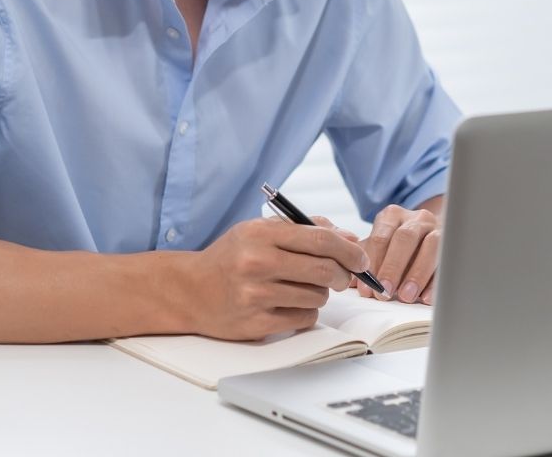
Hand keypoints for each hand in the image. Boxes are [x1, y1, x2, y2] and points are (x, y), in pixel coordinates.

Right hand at [179, 218, 371, 340]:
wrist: (191, 290)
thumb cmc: (232, 256)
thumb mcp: (260, 229)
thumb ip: (304, 228)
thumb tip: (348, 238)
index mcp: (260, 234)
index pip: (319, 239)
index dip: (348, 248)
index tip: (361, 257)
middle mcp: (257, 263)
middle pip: (323, 270)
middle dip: (342, 274)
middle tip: (342, 276)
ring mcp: (255, 295)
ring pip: (316, 297)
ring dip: (320, 293)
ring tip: (303, 287)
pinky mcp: (255, 324)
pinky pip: (303, 320)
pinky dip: (306, 312)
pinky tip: (290, 304)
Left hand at [357, 204, 440, 304]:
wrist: (429, 234)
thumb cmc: (397, 246)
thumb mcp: (380, 246)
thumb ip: (366, 260)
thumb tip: (350, 281)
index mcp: (392, 216)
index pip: (381, 237)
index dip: (373, 262)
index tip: (368, 287)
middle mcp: (416, 219)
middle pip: (405, 238)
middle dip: (393, 267)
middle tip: (385, 291)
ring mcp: (437, 229)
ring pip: (431, 246)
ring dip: (417, 273)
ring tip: (405, 296)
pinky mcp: (452, 245)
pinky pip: (447, 261)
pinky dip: (436, 281)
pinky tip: (426, 297)